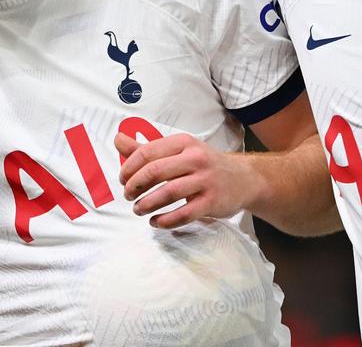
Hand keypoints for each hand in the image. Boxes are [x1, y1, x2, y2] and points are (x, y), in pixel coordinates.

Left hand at [115, 133, 257, 228]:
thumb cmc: (203, 164)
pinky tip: (156, 222)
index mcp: (184, 143)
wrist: (243, 179)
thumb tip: (117, 139)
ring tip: (138, 209)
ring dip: (146, 204)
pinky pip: (184, 214)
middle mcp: (196, 158)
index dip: (129, 167)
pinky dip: (165, 221)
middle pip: (155, 172)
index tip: (122, 179)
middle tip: (127, 195)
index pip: (148, 152)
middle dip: (134, 186)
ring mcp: (205, 180)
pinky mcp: (212, 202)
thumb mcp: (178, 151)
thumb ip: (147, 149)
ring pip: (167, 193)